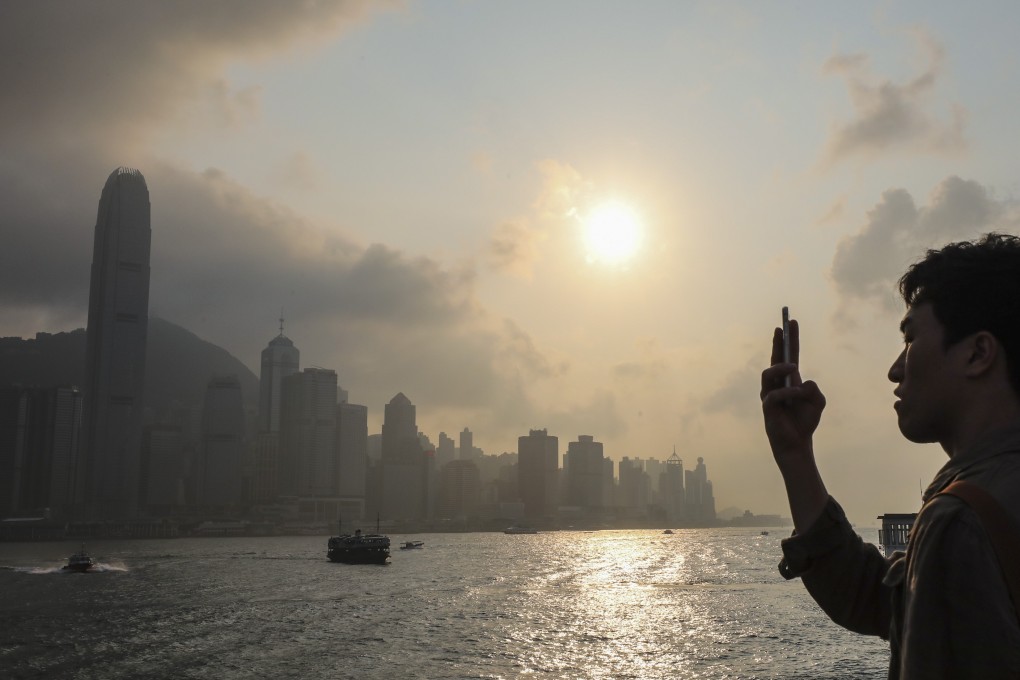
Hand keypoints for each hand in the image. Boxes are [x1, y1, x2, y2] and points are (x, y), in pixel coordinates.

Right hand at [760, 319, 825, 467]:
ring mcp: (770, 394)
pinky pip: (775, 395)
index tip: (792, 322)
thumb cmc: (805, 421)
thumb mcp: (818, 402)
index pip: (790, 355)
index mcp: (790, 380)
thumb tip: (801, 382)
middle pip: (775, 358)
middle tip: (782, 327)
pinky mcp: (767, 407)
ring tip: (794, 367)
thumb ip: (814, 389)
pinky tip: (798, 395)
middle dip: (778, 342)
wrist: (797, 443)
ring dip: (781, 368)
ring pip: (768, 373)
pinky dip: (789, 393)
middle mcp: (777, 384)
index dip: (791, 339)